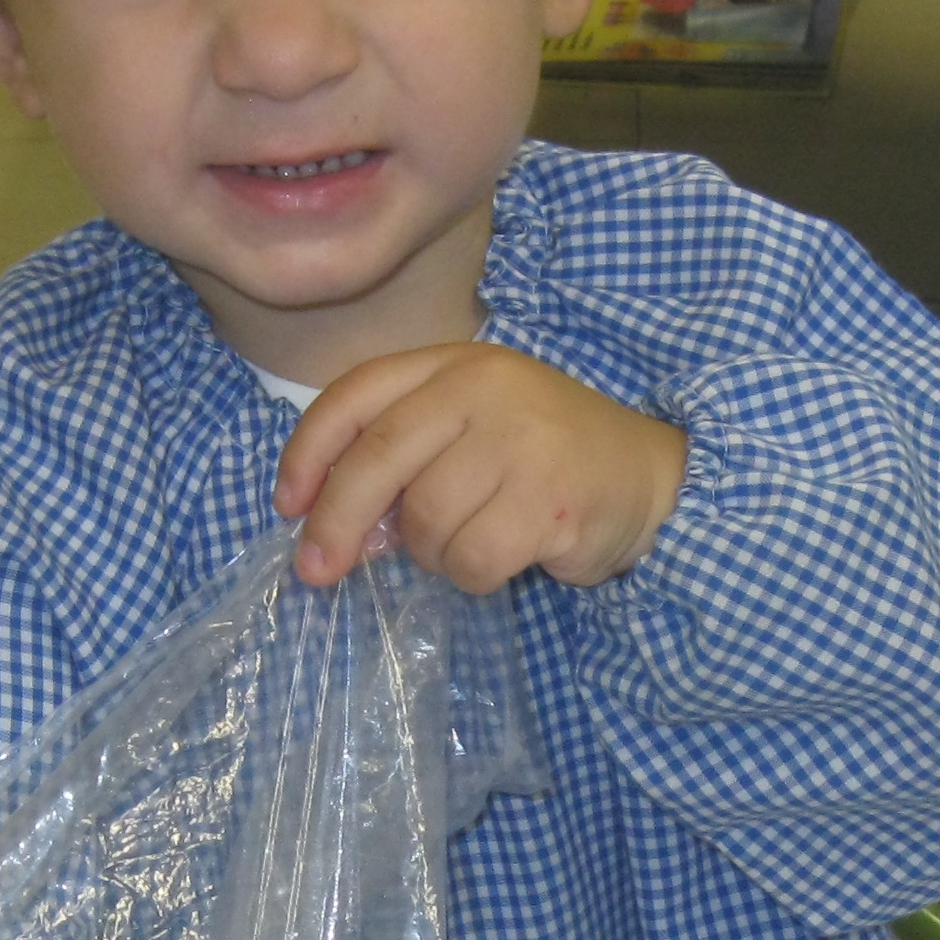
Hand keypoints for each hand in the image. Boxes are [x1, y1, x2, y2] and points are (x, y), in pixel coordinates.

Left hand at [275, 345, 687, 593]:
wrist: (652, 478)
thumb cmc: (545, 459)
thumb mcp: (470, 435)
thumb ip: (404, 463)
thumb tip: (334, 533)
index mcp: (455, 364)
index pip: (357, 396)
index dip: (309, 452)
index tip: (287, 505)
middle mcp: (484, 390)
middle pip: (377, 460)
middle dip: (336, 523)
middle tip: (318, 571)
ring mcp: (520, 441)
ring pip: (425, 521)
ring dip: (434, 554)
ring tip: (473, 541)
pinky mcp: (550, 499)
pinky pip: (472, 559)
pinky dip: (475, 575)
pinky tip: (507, 558)